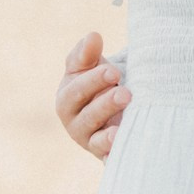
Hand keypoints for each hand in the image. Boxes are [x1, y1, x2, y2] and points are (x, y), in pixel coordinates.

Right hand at [54, 32, 127, 159]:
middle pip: (86, 114)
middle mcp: (75, 121)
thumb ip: (88, 52)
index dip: (93, 81)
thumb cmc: (99, 82)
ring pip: (97, 137)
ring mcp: (90, 140)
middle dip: (105, 104)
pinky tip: (122, 148)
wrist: (115, 107)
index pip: (76, 89)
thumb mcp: (91, 66)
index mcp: (67, 97)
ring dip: (110, 131)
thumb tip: (93, 36)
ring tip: (123, 124)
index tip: (113, 72)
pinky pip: (108, 156)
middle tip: (126, 93)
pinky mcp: (105, 154)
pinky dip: (113, 154)